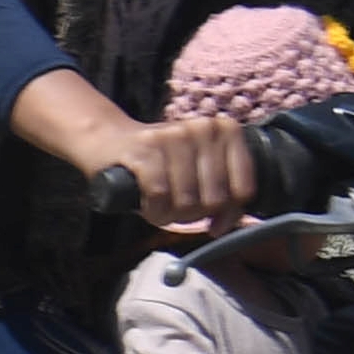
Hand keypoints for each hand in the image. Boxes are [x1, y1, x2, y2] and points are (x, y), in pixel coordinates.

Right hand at [111, 113, 256, 233]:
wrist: (110, 141)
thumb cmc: (161, 165)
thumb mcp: (199, 171)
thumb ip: (223, 194)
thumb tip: (225, 225)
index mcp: (226, 130)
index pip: (244, 189)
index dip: (229, 213)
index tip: (213, 219)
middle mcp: (203, 128)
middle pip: (215, 199)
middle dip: (194, 215)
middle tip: (178, 208)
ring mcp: (173, 136)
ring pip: (187, 200)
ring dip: (170, 215)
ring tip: (160, 206)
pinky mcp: (144, 148)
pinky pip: (159, 194)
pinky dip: (153, 209)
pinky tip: (147, 205)